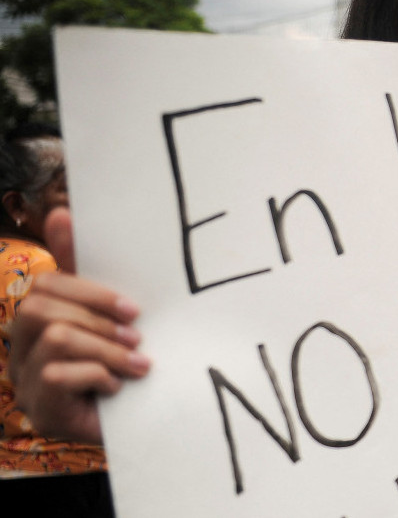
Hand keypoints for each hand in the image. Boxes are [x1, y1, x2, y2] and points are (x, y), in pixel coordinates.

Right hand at [8, 207, 149, 443]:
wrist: (139, 420)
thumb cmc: (122, 361)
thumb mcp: (110, 315)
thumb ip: (86, 271)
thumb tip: (61, 213)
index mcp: (39, 319)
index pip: (46, 285)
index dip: (88, 290)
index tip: (132, 308)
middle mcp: (23, 348)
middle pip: (40, 309)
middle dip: (96, 318)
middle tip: (137, 335)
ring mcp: (26, 380)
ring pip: (53, 339)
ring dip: (105, 349)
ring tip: (137, 363)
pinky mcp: (41, 408)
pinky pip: (56, 376)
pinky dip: (97, 377)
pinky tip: (118, 388)